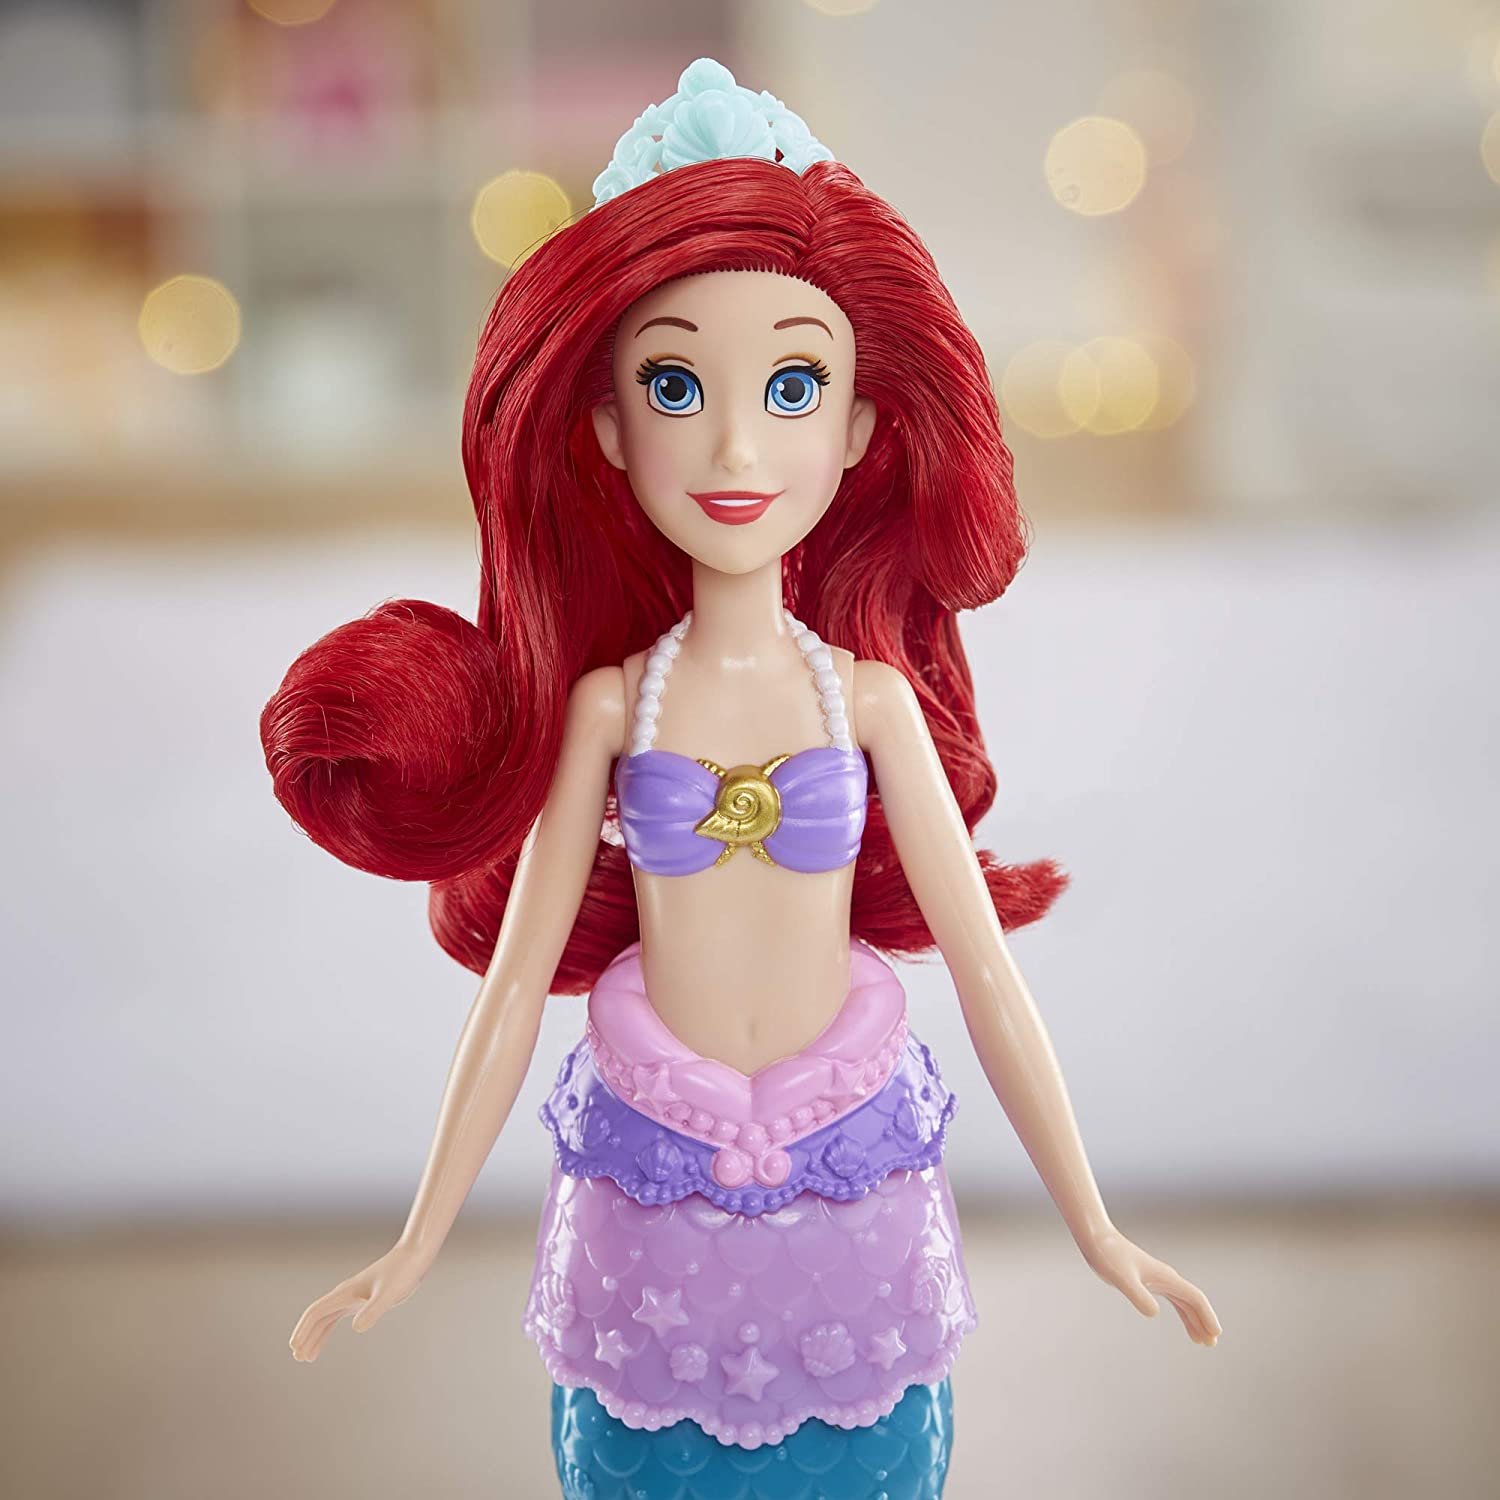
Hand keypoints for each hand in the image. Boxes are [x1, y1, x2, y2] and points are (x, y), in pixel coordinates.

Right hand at [289, 1241, 428, 1361]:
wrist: (414, 1257)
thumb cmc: (402, 1273)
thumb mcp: (388, 1294)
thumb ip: (373, 1310)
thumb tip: (356, 1328)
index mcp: (346, 1293)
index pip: (317, 1312)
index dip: (304, 1330)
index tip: (295, 1347)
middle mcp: (345, 1294)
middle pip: (317, 1317)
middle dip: (306, 1336)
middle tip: (299, 1358)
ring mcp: (353, 1296)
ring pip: (326, 1318)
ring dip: (315, 1335)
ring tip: (308, 1357)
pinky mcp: (363, 1298)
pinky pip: (338, 1316)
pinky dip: (328, 1329)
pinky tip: (327, 1340)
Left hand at [1083, 1228, 1220, 1345]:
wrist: (1096, 1238)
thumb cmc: (1108, 1255)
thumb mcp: (1122, 1279)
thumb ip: (1138, 1295)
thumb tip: (1154, 1314)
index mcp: (1165, 1277)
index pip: (1194, 1298)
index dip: (1206, 1316)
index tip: (1215, 1334)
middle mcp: (1166, 1277)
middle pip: (1193, 1301)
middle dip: (1204, 1321)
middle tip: (1212, 1344)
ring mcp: (1158, 1279)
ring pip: (1184, 1301)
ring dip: (1195, 1319)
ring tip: (1202, 1340)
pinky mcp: (1148, 1280)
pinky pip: (1173, 1299)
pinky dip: (1182, 1312)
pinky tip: (1183, 1323)